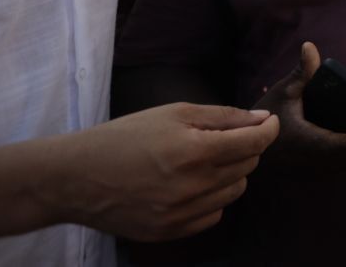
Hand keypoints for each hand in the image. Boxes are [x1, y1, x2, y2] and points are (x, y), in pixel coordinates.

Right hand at [60, 103, 278, 240]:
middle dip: (245, 147)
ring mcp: (182, 214)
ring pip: (234, 191)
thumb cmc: (125, 137)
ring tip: (204, 160)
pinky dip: (213, 198)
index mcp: (194, 152)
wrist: (76, 178)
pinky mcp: (171, 232)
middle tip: (225, 137)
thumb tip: (261, 120)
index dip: (268, 129)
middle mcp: (192, 187)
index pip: (254, 143)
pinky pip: (214, 215)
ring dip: (231, 173)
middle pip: (248, 166)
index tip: (270, 122)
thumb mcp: (174, 113)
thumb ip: (223, 117)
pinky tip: (192, 184)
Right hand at [254, 42, 345, 170]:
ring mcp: (311, 171)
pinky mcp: (310, 175)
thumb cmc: (266, 116)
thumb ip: (302, 71)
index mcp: (305, 142)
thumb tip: (310, 46)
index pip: (335, 145)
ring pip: (344, 163)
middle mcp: (310, 161)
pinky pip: (336, 167)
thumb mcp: (284, 91)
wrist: (246, 145)